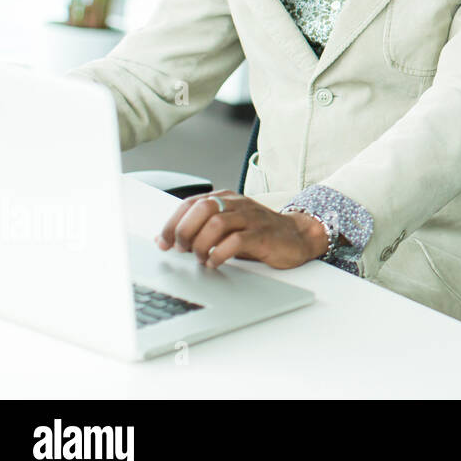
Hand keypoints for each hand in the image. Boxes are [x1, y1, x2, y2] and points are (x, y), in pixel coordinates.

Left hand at [156, 190, 327, 269]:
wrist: (297, 236)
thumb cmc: (259, 233)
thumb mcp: (229, 226)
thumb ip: (202, 227)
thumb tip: (169, 239)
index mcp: (226, 198)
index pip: (191, 203)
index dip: (172, 223)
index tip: (163, 242)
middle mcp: (238, 204)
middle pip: (202, 209)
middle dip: (185, 232)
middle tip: (183, 250)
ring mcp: (251, 218)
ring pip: (217, 223)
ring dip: (201, 244)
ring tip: (201, 258)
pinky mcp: (263, 234)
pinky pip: (236, 241)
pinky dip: (220, 254)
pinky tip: (216, 262)